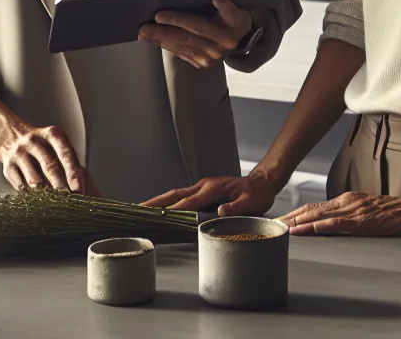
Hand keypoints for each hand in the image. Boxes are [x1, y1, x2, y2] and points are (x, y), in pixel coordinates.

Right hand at [0, 121, 97, 195]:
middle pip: (50, 166)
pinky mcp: (8, 166)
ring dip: (45, 194)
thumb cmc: (44, 147)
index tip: (78, 190)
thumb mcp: (58, 146)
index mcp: (51, 134)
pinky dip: (31, 196)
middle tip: (69, 202)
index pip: (65, 153)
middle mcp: (34, 141)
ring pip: (34, 179)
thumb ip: (71, 162)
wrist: (12, 138)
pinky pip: (21, 186)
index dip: (72, 173)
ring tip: (54, 205)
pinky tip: (39, 203)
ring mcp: (19, 153)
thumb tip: (85, 188)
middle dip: (61, 187)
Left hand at [138, 0, 254, 68]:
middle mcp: (218, 48)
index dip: (178, 19)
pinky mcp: (203, 64)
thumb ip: (227, 6)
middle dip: (161, 32)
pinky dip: (166, 46)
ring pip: (180, 47)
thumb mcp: (237, 10)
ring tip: (143, 34)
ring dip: (159, 40)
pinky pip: (181, 54)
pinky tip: (154, 41)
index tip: (159, 15)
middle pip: (184, 38)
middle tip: (144, 27)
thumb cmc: (235, 19)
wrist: (243, 40)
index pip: (197, 25)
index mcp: (226, 33)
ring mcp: (210, 59)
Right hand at [143, 169, 283, 216]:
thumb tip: (221, 211)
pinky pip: (182, 197)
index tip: (157, 216)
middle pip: (174, 194)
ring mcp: (202, 187)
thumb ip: (235, 207)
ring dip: (158, 201)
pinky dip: (168, 202)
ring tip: (142, 209)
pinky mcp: (203, 191)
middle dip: (155, 202)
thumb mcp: (250, 203)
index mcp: (213, 188)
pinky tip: (161, 210)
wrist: (262, 182)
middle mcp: (204, 185)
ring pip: (176, 194)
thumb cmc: (257, 194)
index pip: (188, 202)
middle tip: (137, 209)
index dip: (173, 210)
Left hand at [278, 191, 400, 236]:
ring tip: (279, 229)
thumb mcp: (367, 210)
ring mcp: (353, 210)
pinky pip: (334, 224)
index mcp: (347, 200)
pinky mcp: (361, 220)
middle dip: (289, 218)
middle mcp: (346, 202)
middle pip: (310, 209)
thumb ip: (350, 216)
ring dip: (296, 222)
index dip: (295, 214)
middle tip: (270, 225)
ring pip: (318, 215)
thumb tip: (331, 224)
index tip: (279, 221)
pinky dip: (316, 227)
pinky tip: (305, 231)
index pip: (315, 207)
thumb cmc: (395, 213)